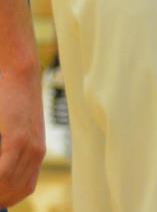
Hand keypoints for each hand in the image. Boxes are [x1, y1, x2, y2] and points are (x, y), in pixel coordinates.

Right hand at [0, 66, 42, 204]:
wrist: (19, 75)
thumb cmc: (8, 101)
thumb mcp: (11, 131)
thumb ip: (7, 153)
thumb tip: (3, 169)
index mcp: (36, 153)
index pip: (23, 189)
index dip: (6, 198)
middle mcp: (36, 153)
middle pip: (14, 191)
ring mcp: (28, 147)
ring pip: (7, 184)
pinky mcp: (18, 139)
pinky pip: (4, 171)